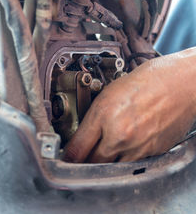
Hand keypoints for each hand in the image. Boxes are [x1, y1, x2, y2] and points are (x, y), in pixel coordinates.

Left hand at [63, 48, 195, 162]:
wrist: (180, 82)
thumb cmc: (149, 80)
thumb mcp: (111, 92)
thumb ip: (94, 117)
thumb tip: (83, 134)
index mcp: (106, 114)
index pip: (78, 148)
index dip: (68, 155)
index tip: (67, 157)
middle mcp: (121, 134)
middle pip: (93, 163)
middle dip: (85, 161)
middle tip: (83, 155)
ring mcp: (139, 146)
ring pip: (112, 167)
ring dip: (105, 161)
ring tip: (106, 149)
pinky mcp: (153, 152)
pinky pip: (131, 164)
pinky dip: (124, 159)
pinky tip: (126, 145)